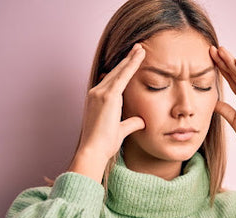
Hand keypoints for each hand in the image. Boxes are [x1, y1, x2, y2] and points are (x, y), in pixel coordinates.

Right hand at [77, 43, 145, 162]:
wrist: (94, 150)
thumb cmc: (104, 144)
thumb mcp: (120, 130)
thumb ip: (131, 123)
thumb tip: (141, 121)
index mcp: (97, 100)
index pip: (112, 80)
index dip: (122, 70)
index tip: (130, 60)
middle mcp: (96, 93)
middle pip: (115, 72)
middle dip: (127, 60)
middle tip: (138, 48)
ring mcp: (100, 93)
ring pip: (119, 71)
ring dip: (130, 58)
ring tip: (141, 48)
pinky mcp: (107, 96)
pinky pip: (122, 76)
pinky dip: (131, 64)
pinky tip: (139, 56)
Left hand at [209, 46, 235, 172]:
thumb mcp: (235, 122)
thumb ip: (225, 110)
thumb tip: (213, 102)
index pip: (229, 80)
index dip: (219, 69)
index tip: (208, 58)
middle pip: (234, 74)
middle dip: (223, 61)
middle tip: (212, 48)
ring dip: (232, 62)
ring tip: (222, 50)